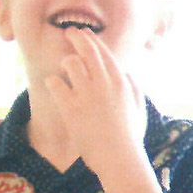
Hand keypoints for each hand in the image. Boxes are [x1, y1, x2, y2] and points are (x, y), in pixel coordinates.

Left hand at [44, 29, 147, 180]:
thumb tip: (128, 73)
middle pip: (86, 48)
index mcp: (121, 81)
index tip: (84, 34)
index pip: (103, 51)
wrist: (119, 158)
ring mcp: (87, 94)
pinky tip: (54, 87)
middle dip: (75, 36)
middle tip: (68, 33)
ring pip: (70, 63)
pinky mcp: (71, 107)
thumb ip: (135, 88)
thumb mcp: (140, 109)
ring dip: (65, 63)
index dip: (92, 39)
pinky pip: (54, 83)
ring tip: (64, 69)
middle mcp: (104, 83)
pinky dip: (53, 82)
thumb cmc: (131, 138)